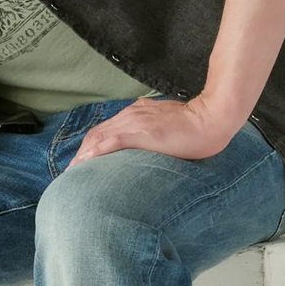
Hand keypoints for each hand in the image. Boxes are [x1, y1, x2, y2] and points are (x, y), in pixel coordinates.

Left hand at [64, 95, 235, 168]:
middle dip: (81, 153)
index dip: (90, 146)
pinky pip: (113, 141)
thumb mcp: (169, 125)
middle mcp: (132, 115)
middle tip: (72, 172)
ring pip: (100, 137)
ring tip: (74, 172)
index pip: (106, 129)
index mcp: (138, 112)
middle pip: (97, 133)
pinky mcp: (143, 133)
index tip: (82, 162)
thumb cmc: (197, 124)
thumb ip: (155, 132)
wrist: (213, 117)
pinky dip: (96, 152)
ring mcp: (136, 122)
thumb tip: (150, 146)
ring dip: (84, 155)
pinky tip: (86, 163)